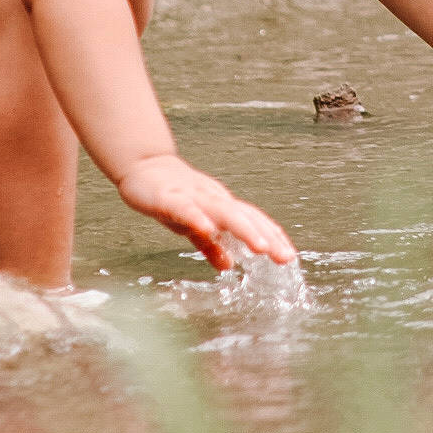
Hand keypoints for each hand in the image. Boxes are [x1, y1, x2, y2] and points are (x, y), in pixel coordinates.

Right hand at [117, 153, 296, 271]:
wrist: (143, 166)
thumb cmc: (171, 195)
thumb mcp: (193, 226)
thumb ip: (210, 245)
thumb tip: (228, 265)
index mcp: (221, 206)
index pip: (253, 220)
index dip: (272, 236)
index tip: (289, 256)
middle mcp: (213, 199)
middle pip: (245, 217)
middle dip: (267, 237)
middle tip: (285, 257)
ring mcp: (193, 196)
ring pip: (223, 211)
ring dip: (244, 228)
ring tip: (261, 247)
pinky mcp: (168, 197)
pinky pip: (186, 208)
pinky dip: (198, 218)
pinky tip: (209, 228)